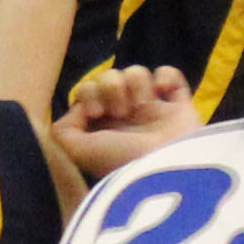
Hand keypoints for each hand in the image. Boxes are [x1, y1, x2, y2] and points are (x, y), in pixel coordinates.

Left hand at [54, 62, 199, 180]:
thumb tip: (79, 109)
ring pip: (137, 73)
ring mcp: (154, 114)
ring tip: (142, 106)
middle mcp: (126, 121)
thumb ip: (62, 131)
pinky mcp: (181, 109)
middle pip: (109, 77)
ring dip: (136, 83)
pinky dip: (166, 77)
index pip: (87, 92)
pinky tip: (164, 92)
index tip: (96, 112)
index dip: (88, 93)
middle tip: (120, 112)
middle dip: (111, 86)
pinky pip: (170, 75)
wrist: (168, 169)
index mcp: (103, 129)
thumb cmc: (120, 160)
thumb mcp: (78, 152)